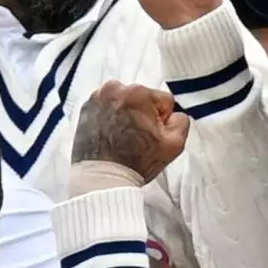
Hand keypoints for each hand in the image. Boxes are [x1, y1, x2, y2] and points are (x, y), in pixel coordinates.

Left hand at [70, 81, 189, 180]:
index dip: (162, 121)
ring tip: (122, 137)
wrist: (102, 178)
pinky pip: (107, 106)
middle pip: (142, 99)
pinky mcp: (85, 108)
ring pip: (125, 101)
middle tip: (137, 137)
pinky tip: (111, 134)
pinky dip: (110, 116)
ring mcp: (98, 97)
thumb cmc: (136, 162)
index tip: (153, 135)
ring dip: (126, 114)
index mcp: (139, 93)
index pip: (163, 101)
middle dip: (143, 115)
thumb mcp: (174, 144)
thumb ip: (182, 121)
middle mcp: (116, 89)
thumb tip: (174, 115)